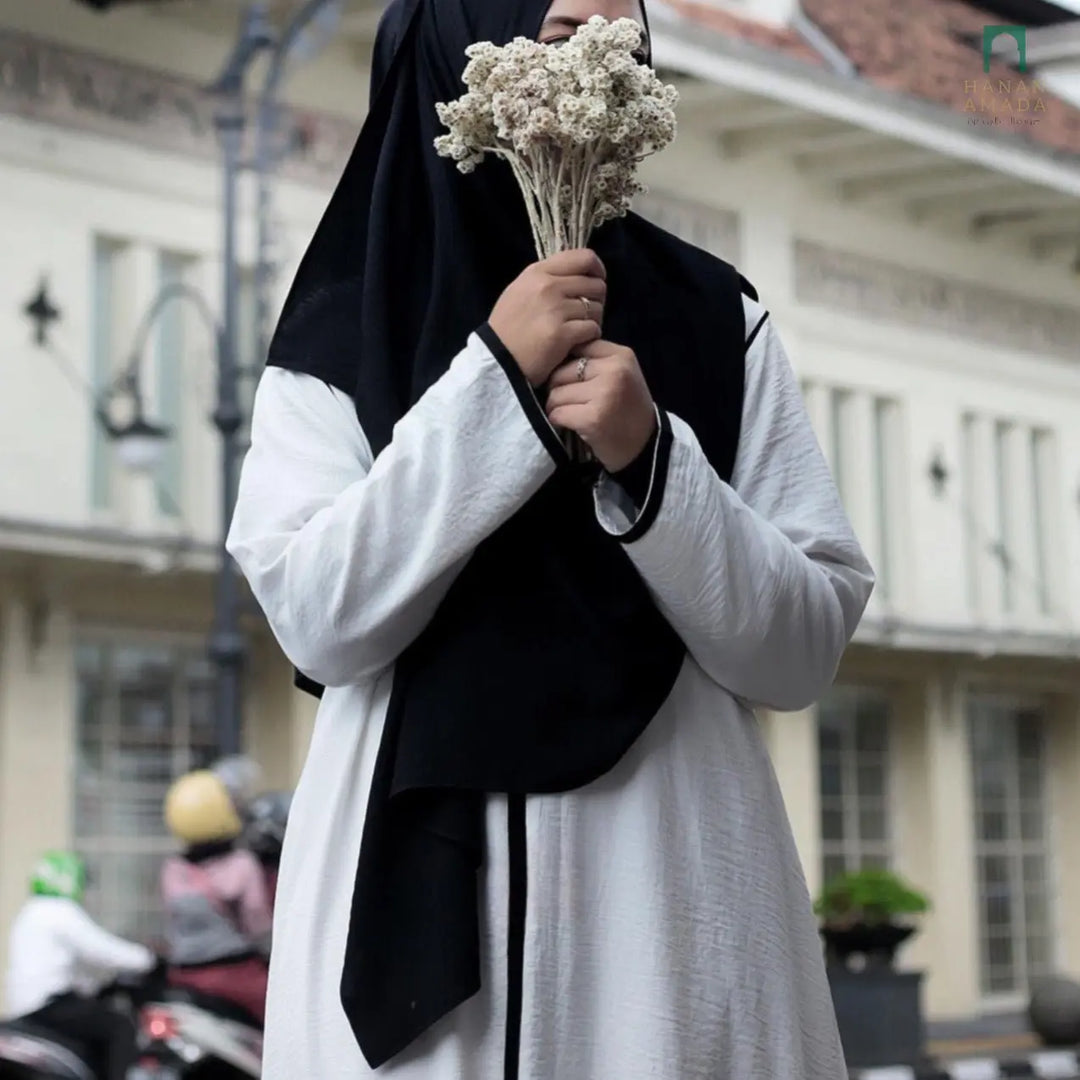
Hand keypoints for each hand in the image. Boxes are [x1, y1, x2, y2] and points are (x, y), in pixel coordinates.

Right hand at [488, 249, 605, 386]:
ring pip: (597, 308)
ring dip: (593, 321)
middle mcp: (548, 287)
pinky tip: (577, 343)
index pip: (584, 258)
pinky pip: (593, 329)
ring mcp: (555, 310)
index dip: (597, 270)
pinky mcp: (562, 334)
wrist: (496, 361)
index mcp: (538, 272)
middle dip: (596, 301)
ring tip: (578, 331)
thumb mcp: (520, 292)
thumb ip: (546, 279)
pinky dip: (589, 337)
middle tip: (585, 315)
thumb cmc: (507, 329)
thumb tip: (577, 276)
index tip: (596, 282)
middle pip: (596, 285)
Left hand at [545, 340, 656, 472]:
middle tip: (571, 402)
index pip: (578, 347)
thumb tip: (558, 351)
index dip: (568, 365)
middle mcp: (615, 370)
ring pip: (556, 393)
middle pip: (562, 371)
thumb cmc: (628, 408)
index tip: (574, 380)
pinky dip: (558, 421)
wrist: (645, 445)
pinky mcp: (592, 418)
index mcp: (621, 355)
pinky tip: (570, 425)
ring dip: (557, 407)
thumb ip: (597, 359)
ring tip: (572, 414)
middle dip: (559, 388)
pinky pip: (558, 413)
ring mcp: (605, 394)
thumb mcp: (622, 374)